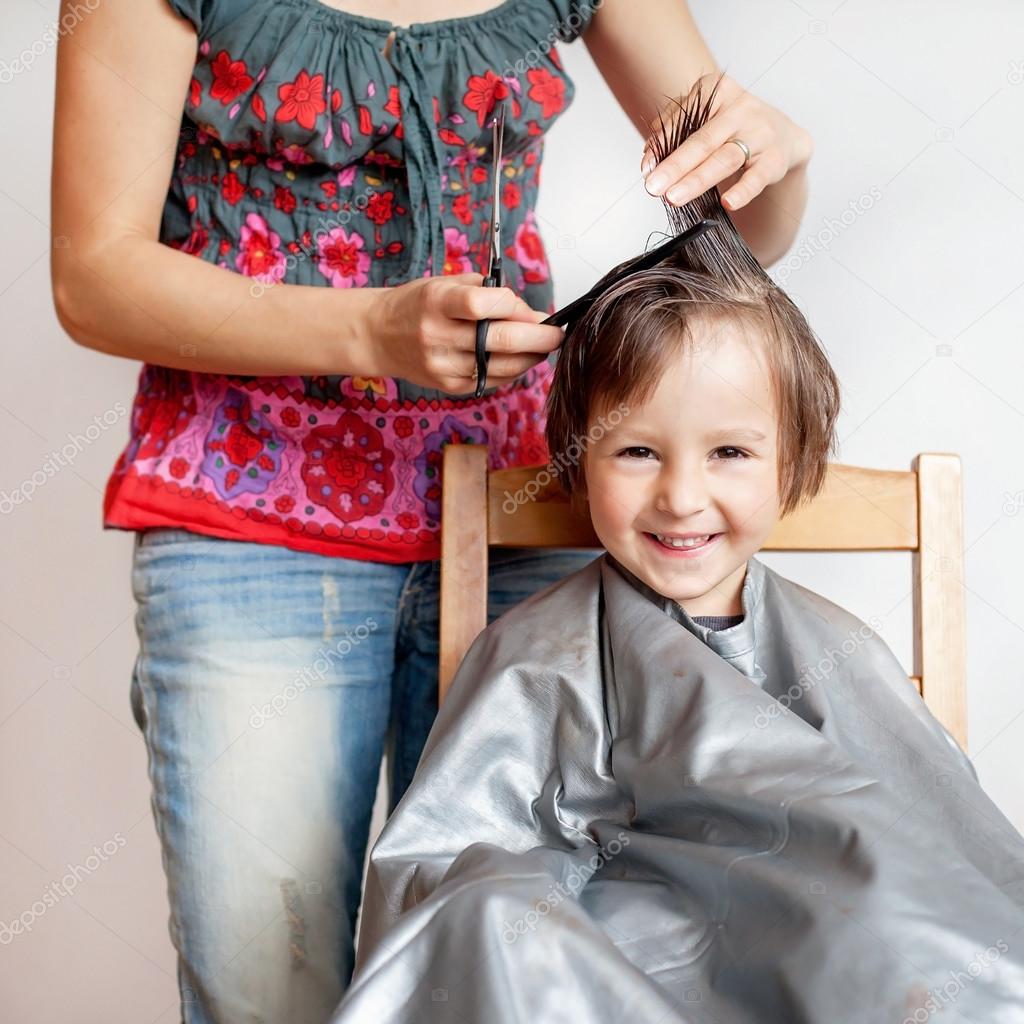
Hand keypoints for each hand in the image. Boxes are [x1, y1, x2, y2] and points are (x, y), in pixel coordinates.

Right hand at [368, 273, 564, 393]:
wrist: (379, 335)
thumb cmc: (417, 304)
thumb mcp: (444, 282)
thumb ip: (487, 291)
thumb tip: (529, 312)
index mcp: (436, 302)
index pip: (483, 304)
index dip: (514, 304)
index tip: (529, 307)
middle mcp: (438, 335)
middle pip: (502, 341)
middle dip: (540, 337)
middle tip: (557, 333)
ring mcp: (443, 365)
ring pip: (504, 366)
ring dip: (532, 356)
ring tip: (542, 345)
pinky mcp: (449, 386)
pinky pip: (493, 381)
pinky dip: (513, 370)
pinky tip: (519, 359)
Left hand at [640, 73, 812, 211]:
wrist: (783, 137)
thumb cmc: (733, 130)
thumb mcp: (705, 122)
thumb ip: (674, 133)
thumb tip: (648, 157)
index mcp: (717, 92)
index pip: (684, 120)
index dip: (662, 146)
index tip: (645, 169)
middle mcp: (740, 109)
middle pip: (702, 141)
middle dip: (675, 166)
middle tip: (653, 187)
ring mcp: (760, 133)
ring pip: (725, 159)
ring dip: (697, 180)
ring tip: (675, 197)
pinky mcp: (776, 159)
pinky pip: (757, 177)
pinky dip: (743, 191)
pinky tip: (728, 203)